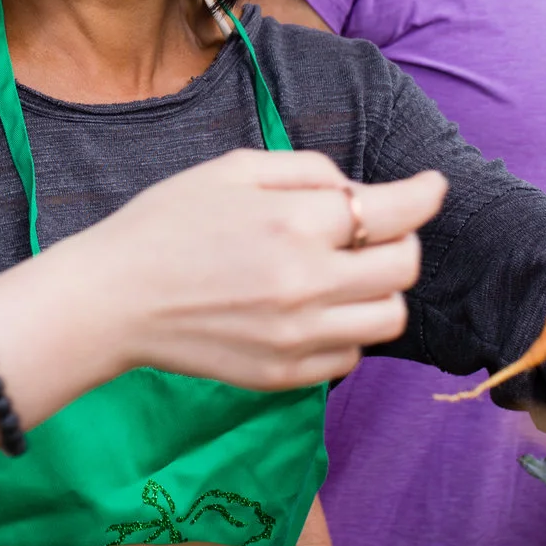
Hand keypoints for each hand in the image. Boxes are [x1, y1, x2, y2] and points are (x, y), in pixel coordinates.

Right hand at [33, 149, 442, 389]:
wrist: (112, 300)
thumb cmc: (167, 223)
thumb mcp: (234, 170)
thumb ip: (308, 171)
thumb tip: (358, 191)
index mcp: (295, 223)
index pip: (397, 211)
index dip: (425, 195)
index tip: (432, 187)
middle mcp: (307, 283)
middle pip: (403, 267)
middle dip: (397, 241)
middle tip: (369, 232)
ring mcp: (299, 336)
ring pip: (389, 318)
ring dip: (378, 291)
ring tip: (340, 274)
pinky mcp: (285, 375)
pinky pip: (351, 356)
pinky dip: (346, 330)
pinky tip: (311, 310)